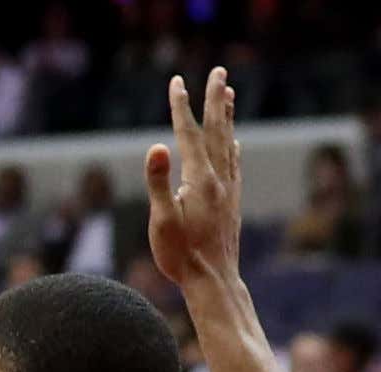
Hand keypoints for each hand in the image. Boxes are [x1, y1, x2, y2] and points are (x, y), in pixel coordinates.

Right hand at [146, 67, 240, 286]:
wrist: (214, 280)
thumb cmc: (181, 255)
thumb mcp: (162, 221)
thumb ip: (159, 183)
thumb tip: (156, 147)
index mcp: (199, 179)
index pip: (187, 134)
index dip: (180, 106)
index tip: (177, 82)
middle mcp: (219, 178)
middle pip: (216, 130)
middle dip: (216, 98)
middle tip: (220, 71)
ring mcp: (228, 189)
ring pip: (228, 143)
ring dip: (227, 117)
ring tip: (230, 94)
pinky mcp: (231, 202)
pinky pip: (234, 163)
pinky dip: (233, 145)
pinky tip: (235, 142)